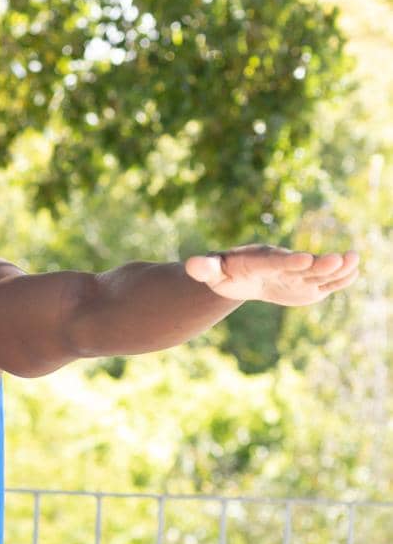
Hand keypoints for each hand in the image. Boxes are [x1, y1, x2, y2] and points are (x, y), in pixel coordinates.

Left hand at [183, 244, 360, 305]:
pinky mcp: (304, 284)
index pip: (274, 261)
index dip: (288, 261)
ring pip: (316, 272)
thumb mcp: (210, 272)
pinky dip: (337, 279)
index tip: (303, 260)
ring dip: (335, 268)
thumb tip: (190, 265)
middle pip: (301, 265)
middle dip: (318, 263)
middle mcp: (282, 263)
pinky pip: (322, 282)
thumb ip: (204, 268)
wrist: (240, 276)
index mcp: (260, 260)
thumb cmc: (223, 272)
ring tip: (354, 260)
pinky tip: (354, 273)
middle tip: (338, 258)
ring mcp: (296, 273)